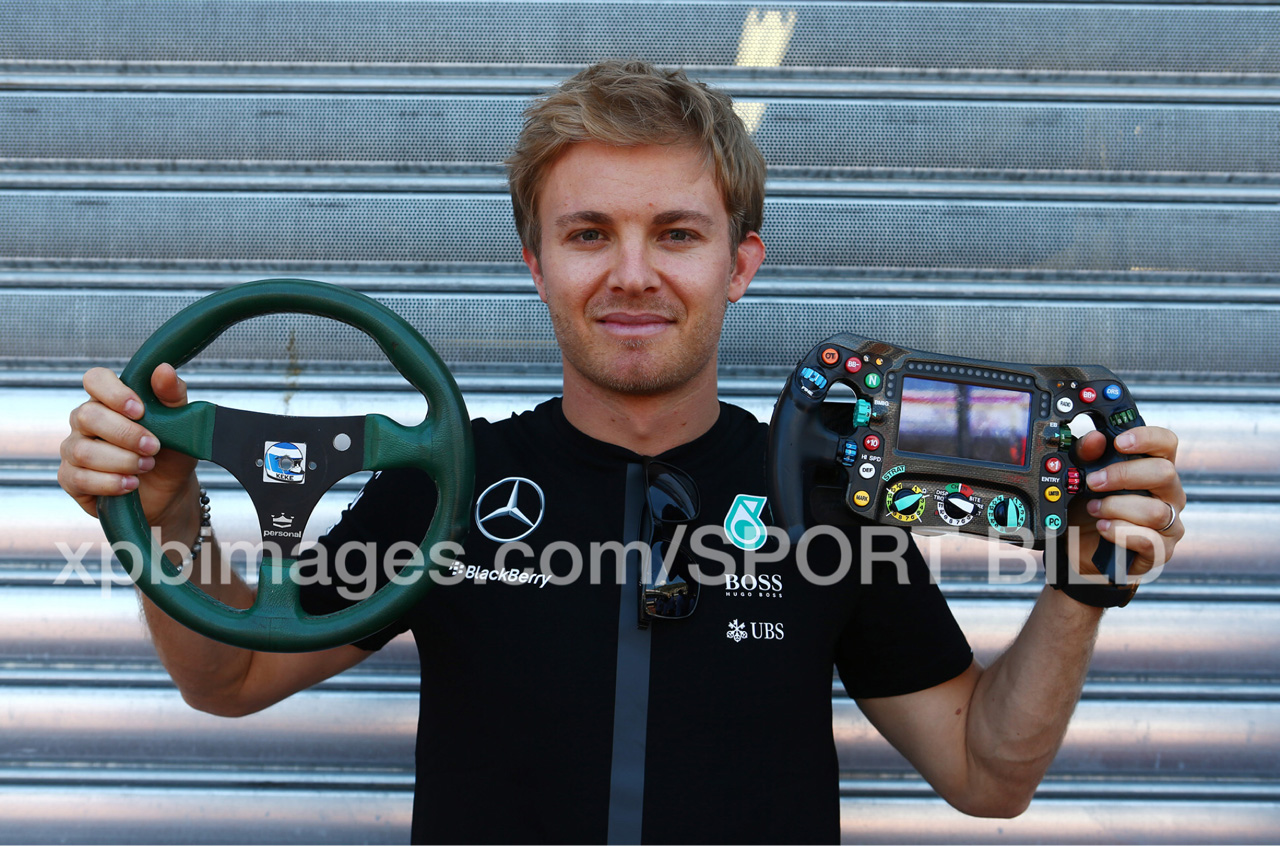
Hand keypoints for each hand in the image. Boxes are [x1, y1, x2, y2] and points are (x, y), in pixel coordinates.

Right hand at [58, 364, 198, 524]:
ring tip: (147, 466)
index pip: (95, 379)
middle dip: (125, 434)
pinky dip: (110, 482)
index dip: (114, 393)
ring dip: (121, 460)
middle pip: (87, 416)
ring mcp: (74, 450)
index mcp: (109, 400)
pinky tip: (131, 484)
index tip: (140, 411)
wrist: (170, 491)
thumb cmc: (171, 452)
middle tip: (154, 447)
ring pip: (83, 451)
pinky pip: (80, 478)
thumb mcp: (181, 424)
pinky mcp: (71, 479)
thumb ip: (172, 395)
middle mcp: (85, 421)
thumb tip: (164, 369)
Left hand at [1067, 426, 1184, 578]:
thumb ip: (1087, 455)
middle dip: (1123, 475)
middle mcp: (1169, 494)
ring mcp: (1170, 523)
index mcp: (1155, 468)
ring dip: (1116, 507)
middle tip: (1093, 482)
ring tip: (1094, 509)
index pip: (1167, 443)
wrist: (1084, 545)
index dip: (1147, 438)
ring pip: (1155, 511)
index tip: (1119, 442)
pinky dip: (1120, 532)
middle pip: (1164, 473)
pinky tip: (1103, 528)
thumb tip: (1094, 440)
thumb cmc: (1092, 506)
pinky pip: (1148, 540)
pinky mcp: (1161, 550)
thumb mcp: (1084, 478)